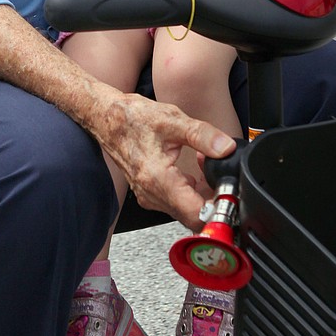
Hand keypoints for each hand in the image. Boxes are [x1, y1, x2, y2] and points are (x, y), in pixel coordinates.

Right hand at [96, 92, 235, 229]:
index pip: (196, 215)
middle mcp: (152, 194)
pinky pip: (175, 204)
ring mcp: (149, 197)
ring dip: (201, 195)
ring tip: (203, 167)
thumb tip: (226, 148)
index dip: (218, 210)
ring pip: (185, 212)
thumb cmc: (132, 118)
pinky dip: (189, 192)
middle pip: (193, 218)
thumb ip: (203, 136)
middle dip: (212, 201)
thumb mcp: (173, 120)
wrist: (106, 118)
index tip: (230, 195)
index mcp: (158, 180)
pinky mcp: (148, 194)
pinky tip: (190, 172)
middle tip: (219, 176)